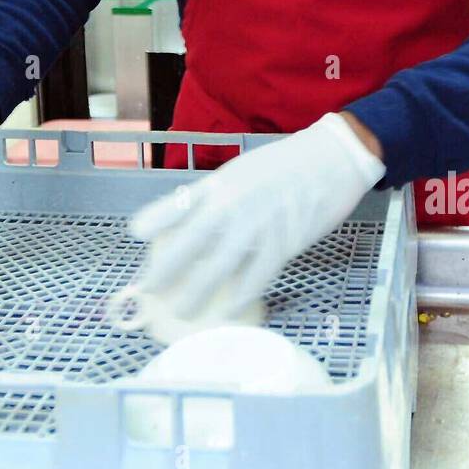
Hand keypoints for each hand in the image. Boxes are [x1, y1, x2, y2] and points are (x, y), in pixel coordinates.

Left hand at [128, 113, 385, 321]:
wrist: (332, 158)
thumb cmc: (286, 165)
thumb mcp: (244, 171)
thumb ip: (220, 196)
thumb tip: (198, 222)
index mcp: (222, 182)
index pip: (181, 201)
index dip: (156, 218)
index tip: (135, 234)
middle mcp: (234, 202)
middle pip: (192, 240)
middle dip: (168, 267)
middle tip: (149, 289)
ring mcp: (258, 224)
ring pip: (220, 265)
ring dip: (199, 290)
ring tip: (182, 310)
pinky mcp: (284, 242)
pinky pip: (258, 274)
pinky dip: (243, 293)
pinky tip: (231, 308)